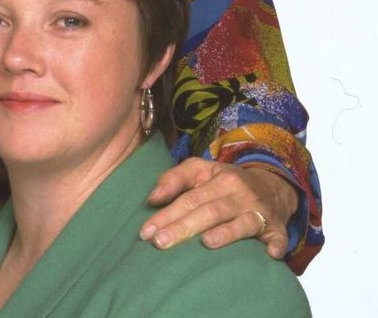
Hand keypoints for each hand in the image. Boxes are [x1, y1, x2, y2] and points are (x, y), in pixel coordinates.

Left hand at [140, 159, 296, 258]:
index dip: (166, 215)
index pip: (189, 199)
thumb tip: (152, 199)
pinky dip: (276, 245)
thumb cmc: (226, 181)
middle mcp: (240, 195)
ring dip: (226, 233)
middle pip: (210, 212)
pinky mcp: (278, 228)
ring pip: (242, 223)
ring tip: (206, 243)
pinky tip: (270, 254)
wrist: (273, 185)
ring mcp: (261, 212)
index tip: (146, 232)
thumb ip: (174, 179)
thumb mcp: (200, 170)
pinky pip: (279, 237)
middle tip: (161, 243)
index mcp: (220, 180)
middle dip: (184, 227)